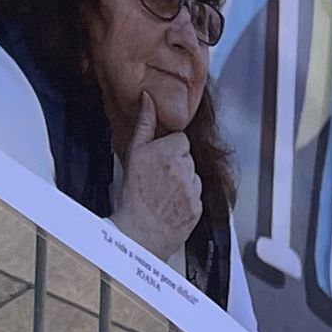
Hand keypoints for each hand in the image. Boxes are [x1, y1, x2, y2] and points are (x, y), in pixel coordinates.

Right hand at [119, 129, 203, 260]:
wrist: (138, 233)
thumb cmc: (133, 194)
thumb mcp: (134, 152)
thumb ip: (145, 123)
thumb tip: (149, 98)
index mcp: (171, 151)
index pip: (180, 140)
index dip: (167, 149)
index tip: (157, 160)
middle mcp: (186, 168)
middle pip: (187, 157)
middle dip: (176, 164)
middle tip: (157, 178)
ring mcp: (194, 189)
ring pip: (193, 176)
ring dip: (183, 181)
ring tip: (163, 193)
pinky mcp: (199, 207)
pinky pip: (196, 195)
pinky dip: (187, 199)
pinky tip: (170, 204)